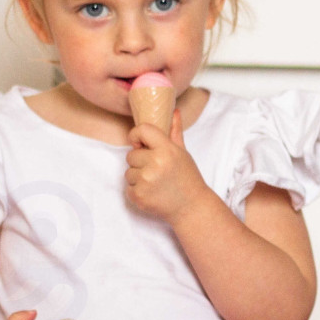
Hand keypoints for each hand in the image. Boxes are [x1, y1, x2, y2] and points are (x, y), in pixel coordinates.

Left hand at [125, 109, 208, 223]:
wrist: (191, 207)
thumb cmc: (187, 178)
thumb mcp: (183, 153)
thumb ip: (175, 132)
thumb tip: (174, 111)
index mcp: (167, 150)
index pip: (142, 130)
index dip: (136, 135)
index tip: (139, 142)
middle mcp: (156, 164)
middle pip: (131, 155)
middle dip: (140, 161)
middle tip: (155, 170)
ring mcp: (146, 181)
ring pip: (128, 172)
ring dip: (137, 177)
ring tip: (155, 182)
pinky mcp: (139, 196)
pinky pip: (128, 188)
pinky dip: (137, 191)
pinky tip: (151, 193)